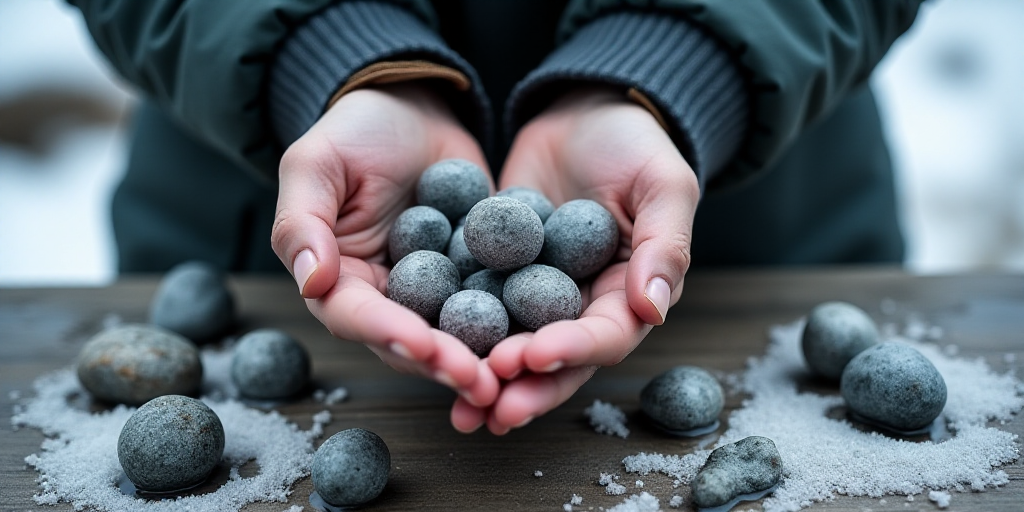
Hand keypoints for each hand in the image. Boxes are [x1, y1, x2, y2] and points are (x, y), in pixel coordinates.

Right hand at [272, 83, 498, 409]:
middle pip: (411, 342)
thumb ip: (303, 222)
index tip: (422, 346)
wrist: (413, 109)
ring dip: (484, 358)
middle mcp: (388, 297)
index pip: (357, 317)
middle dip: (445, 363)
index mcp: (339, 280)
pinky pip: (498, 304)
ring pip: (457, 335)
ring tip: (514, 372)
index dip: (388, 334)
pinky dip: (518, 323)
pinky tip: (546, 335)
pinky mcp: (478, 277)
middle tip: (481, 380)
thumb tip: (310, 281)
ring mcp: (436, 292)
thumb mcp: (315, 163)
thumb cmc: (354, 131)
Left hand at [450, 87, 699, 433]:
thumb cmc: (635, 145)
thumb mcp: (662, 184)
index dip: (572, 351)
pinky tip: (425, 351)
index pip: (605, 336)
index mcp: (628, 294)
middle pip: (555, 361)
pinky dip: (455, 334)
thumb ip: (664, 244)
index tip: (535, 354)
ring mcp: (535, 294)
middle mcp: (580, 305)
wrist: (584, 113)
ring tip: (459, 405)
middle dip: (524, 387)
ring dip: (487, 380)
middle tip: (490, 406)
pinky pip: (475, 309)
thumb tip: (653, 309)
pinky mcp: (497, 275)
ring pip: (512, 348)